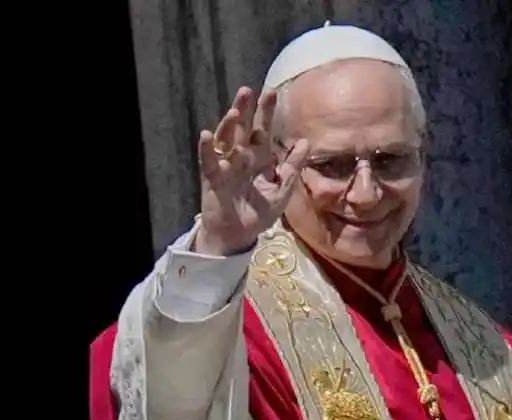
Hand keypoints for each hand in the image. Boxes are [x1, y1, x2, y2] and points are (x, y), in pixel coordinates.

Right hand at [194, 86, 309, 255]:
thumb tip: (305, 141)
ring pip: (225, 140)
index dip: (266, 112)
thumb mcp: (281, 189)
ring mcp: (225, 166)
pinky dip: (206, 149)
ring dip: (228, 125)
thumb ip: (292, 166)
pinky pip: (207, 161)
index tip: (270, 92)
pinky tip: (206, 135)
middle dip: (245, 110)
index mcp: (259, 158)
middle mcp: (241, 157)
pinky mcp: (212, 178)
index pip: (262, 130)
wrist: (239, 236)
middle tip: (247, 90)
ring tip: (235, 112)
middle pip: (243, 129)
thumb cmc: (258, 212)